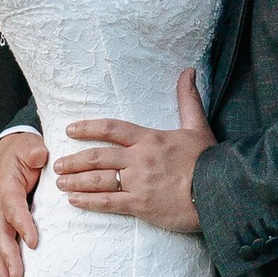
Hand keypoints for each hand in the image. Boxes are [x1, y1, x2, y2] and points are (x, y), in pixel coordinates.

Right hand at [0, 129, 47, 276]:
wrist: (8, 155)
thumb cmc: (22, 154)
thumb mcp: (29, 147)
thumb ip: (34, 152)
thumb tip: (40, 155)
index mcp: (7, 188)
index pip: (13, 208)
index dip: (22, 225)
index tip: (34, 242)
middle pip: (1, 234)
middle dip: (8, 257)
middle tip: (17, 276)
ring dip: (0, 267)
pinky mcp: (0, 227)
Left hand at [52, 69, 212, 235]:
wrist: (220, 192)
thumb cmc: (210, 160)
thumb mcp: (198, 126)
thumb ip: (188, 99)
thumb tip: (188, 71)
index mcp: (150, 139)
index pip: (111, 128)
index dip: (88, 128)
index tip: (70, 130)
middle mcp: (139, 159)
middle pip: (97, 156)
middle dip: (74, 160)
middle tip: (57, 163)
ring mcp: (138, 183)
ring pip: (98, 179)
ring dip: (75, 180)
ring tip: (59, 182)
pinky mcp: (141, 205)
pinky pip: (108, 202)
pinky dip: (88, 201)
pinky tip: (73, 200)